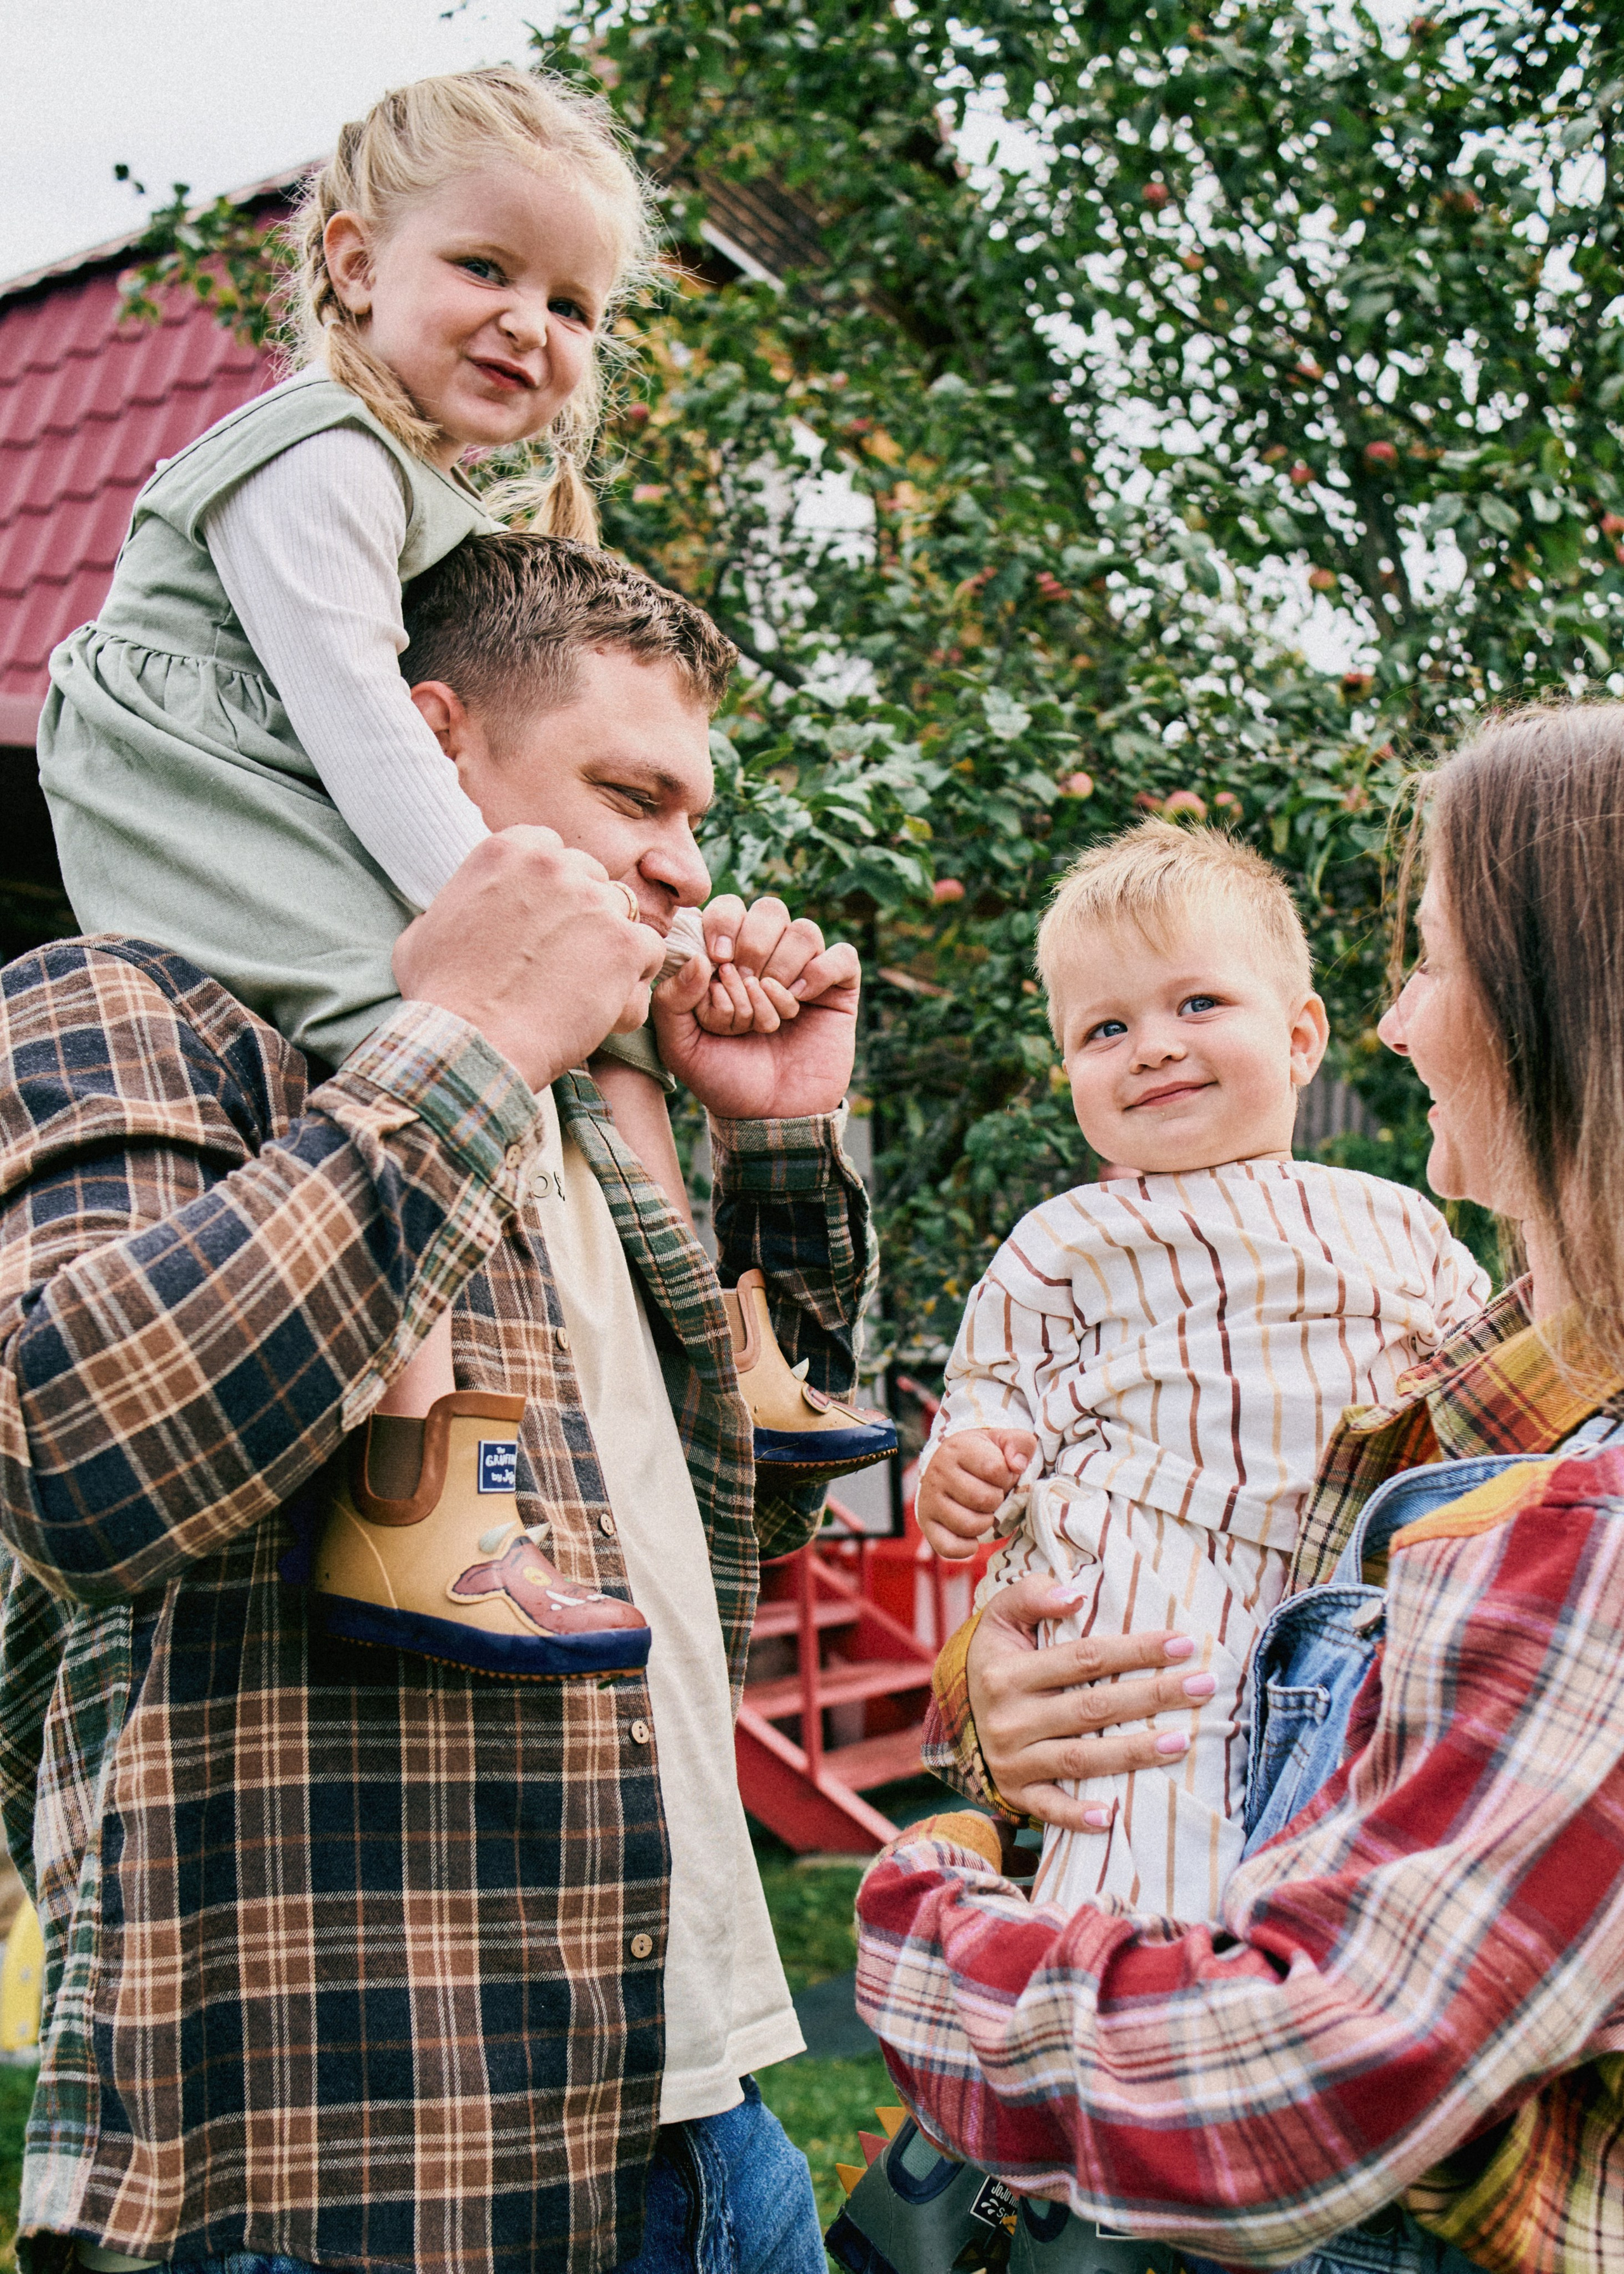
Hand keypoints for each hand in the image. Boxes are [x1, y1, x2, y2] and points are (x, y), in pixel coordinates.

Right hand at [393, 828, 663, 1094]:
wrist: (471, 1042)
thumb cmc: (441, 995)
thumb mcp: (424, 931)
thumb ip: (458, 903)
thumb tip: (468, 907)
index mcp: (507, 849)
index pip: (551, 849)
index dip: (551, 888)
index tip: (542, 920)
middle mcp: (554, 864)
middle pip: (591, 878)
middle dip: (583, 914)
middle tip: (564, 958)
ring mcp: (594, 902)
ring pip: (623, 913)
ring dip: (609, 944)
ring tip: (584, 985)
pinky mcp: (625, 943)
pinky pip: (650, 950)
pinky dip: (634, 977)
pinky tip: (608, 1002)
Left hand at [653, 894, 858, 1119]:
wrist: (768, 1116)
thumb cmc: (722, 1078)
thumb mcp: (680, 1046)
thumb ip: (672, 1001)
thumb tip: (699, 960)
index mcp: (728, 959)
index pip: (728, 908)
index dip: (723, 923)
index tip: (718, 960)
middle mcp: (768, 957)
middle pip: (769, 908)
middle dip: (754, 943)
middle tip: (746, 982)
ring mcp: (805, 971)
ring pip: (803, 929)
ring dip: (784, 965)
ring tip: (774, 1006)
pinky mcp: (838, 989)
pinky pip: (842, 954)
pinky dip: (822, 970)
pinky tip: (803, 999)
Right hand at [917, 1428, 1037, 1559]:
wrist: (948, 1462)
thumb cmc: (981, 1454)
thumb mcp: (1002, 1440)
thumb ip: (1020, 1444)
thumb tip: (1017, 1466)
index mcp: (958, 1449)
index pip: (995, 1470)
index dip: (1007, 1477)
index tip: (1001, 1475)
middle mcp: (938, 1473)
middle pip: (984, 1499)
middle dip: (998, 1500)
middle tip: (993, 1494)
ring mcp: (929, 1500)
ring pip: (969, 1525)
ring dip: (986, 1523)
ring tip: (984, 1512)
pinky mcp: (926, 1523)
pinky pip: (948, 1547)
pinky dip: (966, 1548)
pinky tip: (973, 1538)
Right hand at [966, 1576, 1216, 1832]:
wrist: (956, 1709)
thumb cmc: (996, 1656)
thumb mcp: (1000, 1617)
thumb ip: (1031, 1594)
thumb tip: (1075, 1596)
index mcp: (1008, 1672)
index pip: (1085, 1658)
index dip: (1136, 1650)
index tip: (1184, 1644)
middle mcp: (1009, 1718)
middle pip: (1094, 1707)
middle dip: (1153, 1696)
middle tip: (1204, 1687)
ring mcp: (1012, 1760)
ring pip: (1082, 1758)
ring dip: (1134, 1752)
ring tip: (1183, 1741)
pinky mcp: (1016, 1792)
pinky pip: (1049, 1808)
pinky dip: (1077, 1816)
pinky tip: (1111, 1817)